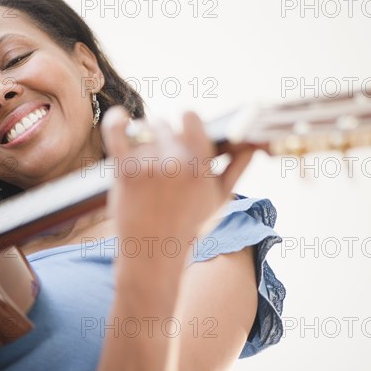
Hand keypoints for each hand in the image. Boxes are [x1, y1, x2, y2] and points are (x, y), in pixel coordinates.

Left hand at [101, 106, 254, 264]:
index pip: (190, 116)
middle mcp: (176, 162)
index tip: (182, 130)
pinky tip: (120, 118)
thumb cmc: (189, 225)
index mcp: (201, 164)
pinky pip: (116, 132)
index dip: (185, 122)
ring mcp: (148, 165)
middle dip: (162, 138)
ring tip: (147, 174)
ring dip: (143, 145)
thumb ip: (237, 168)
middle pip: (163, 124)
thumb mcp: (220, 199)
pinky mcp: (125, 171)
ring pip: (142, 134)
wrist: (154, 253)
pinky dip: (116, 121)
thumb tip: (254, 145)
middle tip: (161, 162)